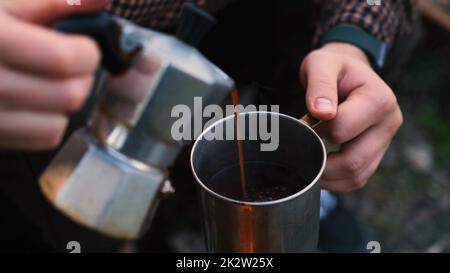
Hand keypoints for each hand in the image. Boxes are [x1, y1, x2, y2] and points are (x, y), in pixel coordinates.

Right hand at [0, 0, 108, 149]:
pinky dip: (50, 122)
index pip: (64, 59)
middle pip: (69, 95)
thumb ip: (57, 1)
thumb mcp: (3, 3)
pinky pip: (43, 139)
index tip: (84, 47)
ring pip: (59, 122)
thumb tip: (103, 0)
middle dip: (82, 78)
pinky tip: (36, 103)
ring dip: (66, 103)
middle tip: (70, 65)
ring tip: (51, 83)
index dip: (87, 53)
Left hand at [300, 42, 402, 191]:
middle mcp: (389, 124)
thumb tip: (321, 113)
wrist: (349, 73)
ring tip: (307, 162)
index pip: (341, 129)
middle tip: (298, 152)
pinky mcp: (376, 155)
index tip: (303, 124)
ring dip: (327, 177)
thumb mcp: (321, 64)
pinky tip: (319, 168)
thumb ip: (320, 85)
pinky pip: (356, 180)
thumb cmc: (333, 67)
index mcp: (379, 100)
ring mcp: (385, 143)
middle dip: (320, 163)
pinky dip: (335, 181)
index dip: (315, 131)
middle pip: (353, 161)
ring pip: (356, 176)